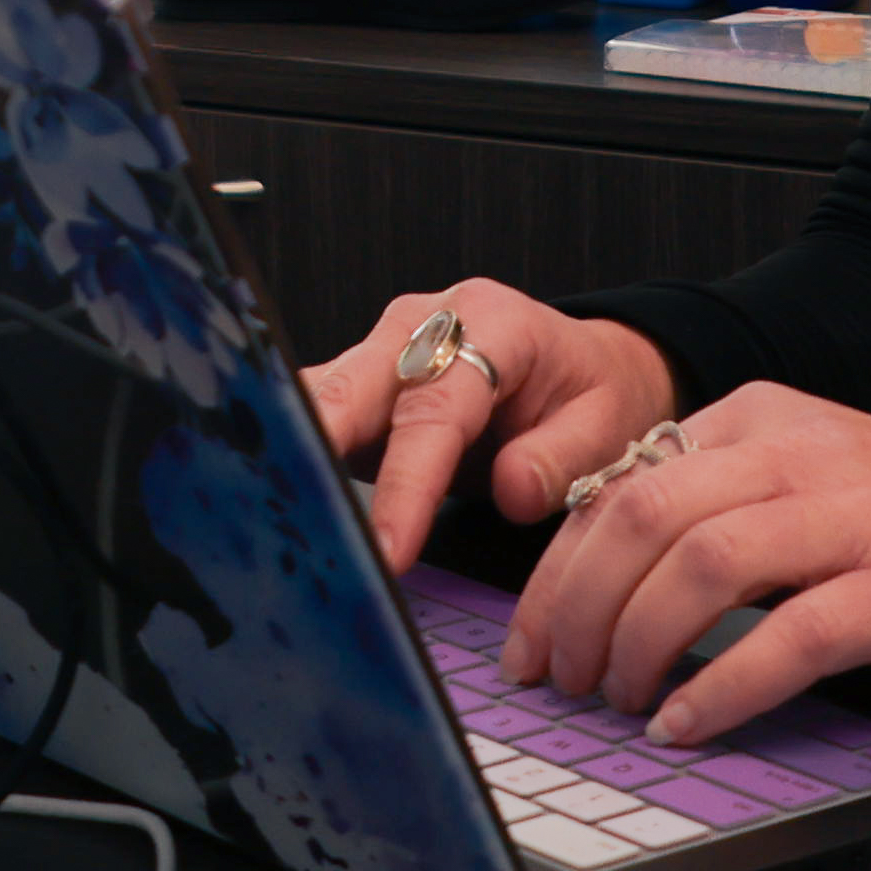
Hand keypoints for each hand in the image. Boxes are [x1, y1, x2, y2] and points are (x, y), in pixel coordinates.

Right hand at [300, 280, 675, 572]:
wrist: (584, 367)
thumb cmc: (594, 394)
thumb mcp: (608, 425)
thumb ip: (562, 458)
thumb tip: (511, 490)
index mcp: (490, 322)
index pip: (435, 409)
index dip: (408, 482)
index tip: (389, 548)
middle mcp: (422, 323)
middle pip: (354, 386)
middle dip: (314, 450)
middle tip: (286, 516)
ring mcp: (383, 347)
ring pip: (322, 395)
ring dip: (293, 452)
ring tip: (262, 512)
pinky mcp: (362, 381)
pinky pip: (322, 414)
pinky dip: (296, 455)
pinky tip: (273, 499)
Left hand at [501, 383, 870, 749]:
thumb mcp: (815, 490)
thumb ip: (724, 511)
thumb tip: (609, 582)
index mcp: (765, 422)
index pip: (621, 484)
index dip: (555, 571)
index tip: (527, 643)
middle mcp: (801, 454)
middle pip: (641, 516)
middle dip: (574, 608)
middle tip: (554, 681)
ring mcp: (857, 516)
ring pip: (702, 562)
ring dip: (636, 643)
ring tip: (616, 704)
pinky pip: (793, 634)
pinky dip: (724, 685)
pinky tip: (688, 724)